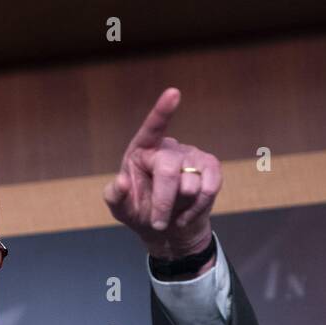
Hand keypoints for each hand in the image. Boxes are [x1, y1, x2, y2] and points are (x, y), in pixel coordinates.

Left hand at [103, 87, 220, 261]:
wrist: (168, 230)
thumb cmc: (140, 212)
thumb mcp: (121, 208)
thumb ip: (114, 197)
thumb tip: (120, 182)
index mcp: (141, 151)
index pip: (152, 128)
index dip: (162, 111)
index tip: (173, 93)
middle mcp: (168, 149)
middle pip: (169, 170)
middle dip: (163, 202)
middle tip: (158, 223)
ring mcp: (191, 156)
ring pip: (190, 184)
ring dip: (179, 208)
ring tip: (172, 212)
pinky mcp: (211, 169)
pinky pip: (209, 188)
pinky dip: (197, 209)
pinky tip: (186, 214)